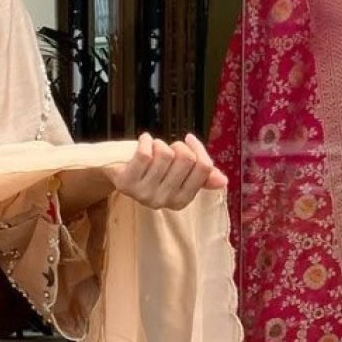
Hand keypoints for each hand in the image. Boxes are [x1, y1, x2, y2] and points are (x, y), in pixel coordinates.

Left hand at [107, 133, 226, 210]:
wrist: (118, 169)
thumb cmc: (152, 168)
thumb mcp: (178, 172)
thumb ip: (201, 175)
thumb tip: (223, 181)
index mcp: (181, 201)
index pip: (203, 168)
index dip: (198, 148)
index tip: (189, 139)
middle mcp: (163, 202)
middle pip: (186, 159)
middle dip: (177, 146)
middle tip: (166, 148)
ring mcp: (144, 195)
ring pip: (166, 154)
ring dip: (159, 144)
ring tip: (152, 148)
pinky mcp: (126, 184)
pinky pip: (145, 154)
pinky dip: (145, 140)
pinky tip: (143, 141)